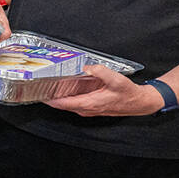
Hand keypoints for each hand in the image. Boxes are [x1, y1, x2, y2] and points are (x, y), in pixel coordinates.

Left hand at [45, 65, 164, 116]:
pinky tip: (64, 88)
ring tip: (47, 86)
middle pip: (62, 105)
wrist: (139, 103)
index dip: (49, 99)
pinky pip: (74, 103)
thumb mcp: (117, 79)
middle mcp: (86, 109)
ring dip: (57, 97)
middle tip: (38, 86)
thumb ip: (101, 72)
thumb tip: (87, 67)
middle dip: (50, 97)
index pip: (63, 104)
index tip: (38, 92)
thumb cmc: (128, 93)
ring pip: (67, 105)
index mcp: (89, 104)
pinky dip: (66, 97)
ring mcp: (88, 110)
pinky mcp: (91, 108)